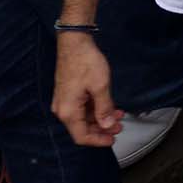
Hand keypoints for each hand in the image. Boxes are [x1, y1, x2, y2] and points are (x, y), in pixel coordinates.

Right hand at [52, 33, 121, 147]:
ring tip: (118, 115)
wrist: (74, 42)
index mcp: (68, 111)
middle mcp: (63, 109)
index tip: (113, 139)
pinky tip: (109, 105)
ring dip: (100, 118)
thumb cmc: (86, 62)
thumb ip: (104, 109)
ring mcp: (64, 101)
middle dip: (102, 129)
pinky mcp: (68, 94)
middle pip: (82, 128)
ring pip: (83, 118)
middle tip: (120, 126)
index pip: (82, 136)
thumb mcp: (100, 86)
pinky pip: (81, 108)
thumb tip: (108, 126)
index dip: (98, 141)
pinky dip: (95, 109)